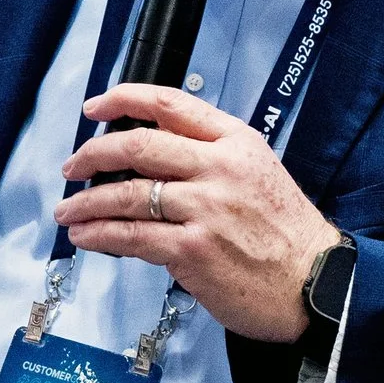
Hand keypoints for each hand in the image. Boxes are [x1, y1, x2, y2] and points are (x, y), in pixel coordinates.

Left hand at [57, 82, 335, 344]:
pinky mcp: (192, 249)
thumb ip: (211, 157)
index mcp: (235, 142)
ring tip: (69, 209)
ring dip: (86, 202)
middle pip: (137, 145)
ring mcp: (205, 208)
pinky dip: (100, 235)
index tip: (95, 108)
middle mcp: (219, 168)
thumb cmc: (287, 235)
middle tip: (74, 165)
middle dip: (92, 154)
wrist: (315, 283)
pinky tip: (86, 235)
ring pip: (126, 194)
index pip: (169, 104)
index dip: (122, 99)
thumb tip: (151, 159)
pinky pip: (131, 236)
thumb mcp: (257, 172)